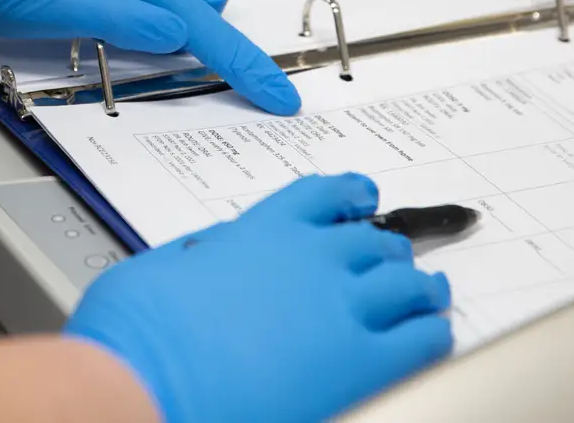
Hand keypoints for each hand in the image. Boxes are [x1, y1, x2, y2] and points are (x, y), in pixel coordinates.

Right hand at [64, 174, 452, 422]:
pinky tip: (435, 335)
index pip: (323, 195)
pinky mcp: (359, 361)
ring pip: (406, 283)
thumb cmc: (138, 331)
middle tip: (398, 260)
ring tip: (432, 291)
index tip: (365, 196)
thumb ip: (207, 252)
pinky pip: (419, 339)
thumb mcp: (163, 265)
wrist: (141, 382)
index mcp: (265, 232)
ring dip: (422, 286)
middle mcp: (312, 258)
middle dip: (388, 250)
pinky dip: (432, 333)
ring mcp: (341, 307)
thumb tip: (218, 252)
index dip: (352, 192)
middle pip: (373, 241)